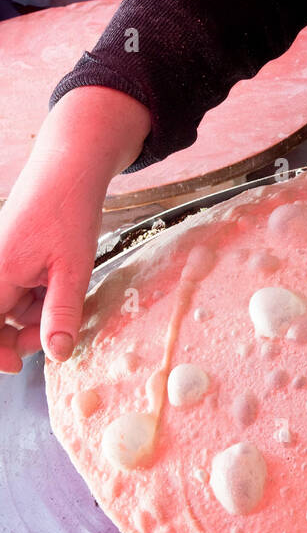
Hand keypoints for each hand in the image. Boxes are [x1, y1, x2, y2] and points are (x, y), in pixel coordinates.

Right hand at [0, 152, 104, 373]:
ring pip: (12, 305)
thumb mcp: (73, 269)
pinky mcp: (10, 254)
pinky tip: (60, 276)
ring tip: (67, 287)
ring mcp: (0, 260)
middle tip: (60, 330)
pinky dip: (39, 290)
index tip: (18, 365)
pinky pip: (19, 286)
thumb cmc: (68, 212)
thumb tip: (56, 354)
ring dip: (38, 309)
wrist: (69, 167)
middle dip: (26, 332)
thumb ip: (61, 313)